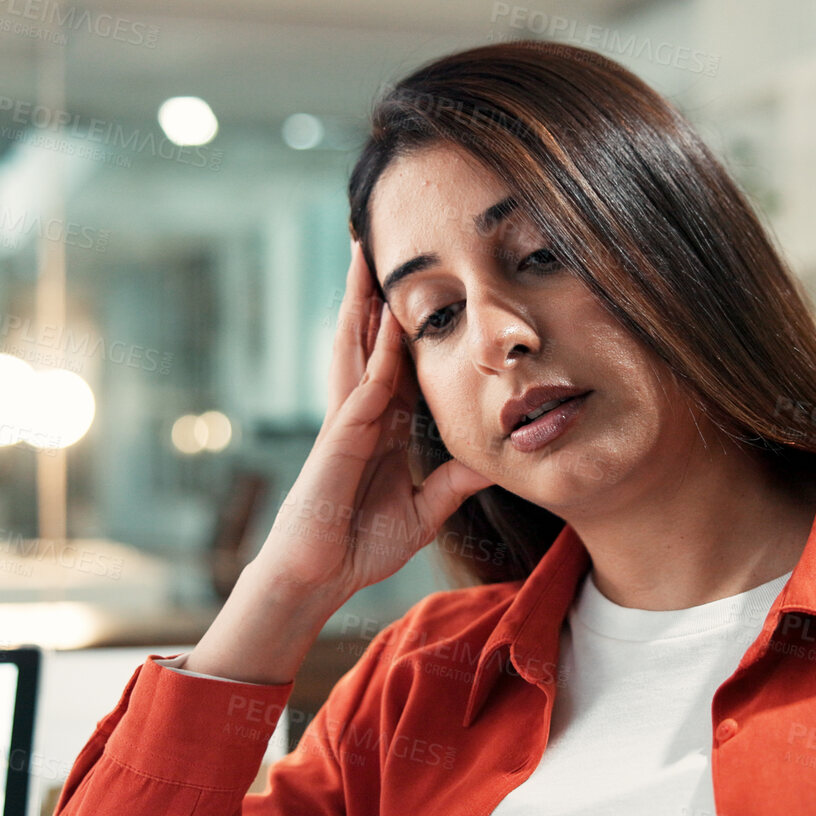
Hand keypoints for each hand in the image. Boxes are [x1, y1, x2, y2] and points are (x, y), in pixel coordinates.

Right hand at [250, 238, 493, 602]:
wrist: (321, 576)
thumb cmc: (360, 545)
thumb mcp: (426, 508)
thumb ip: (455, 482)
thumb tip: (493, 461)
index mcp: (381, 424)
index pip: (397, 359)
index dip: (406, 320)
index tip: (420, 280)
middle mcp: (362, 412)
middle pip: (369, 338)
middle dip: (374, 291)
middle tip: (379, 239)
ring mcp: (347, 420)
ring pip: (356, 347)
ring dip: (363, 301)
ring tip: (365, 254)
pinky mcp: (339, 439)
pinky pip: (364, 387)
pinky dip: (377, 354)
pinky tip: (386, 323)